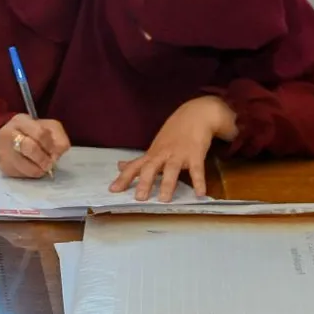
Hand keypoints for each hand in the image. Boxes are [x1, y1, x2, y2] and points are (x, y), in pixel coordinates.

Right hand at [0, 114, 70, 178]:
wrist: (10, 142)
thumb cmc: (33, 133)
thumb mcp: (49, 128)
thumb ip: (59, 138)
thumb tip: (57, 154)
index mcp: (21, 121)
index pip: (40, 133)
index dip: (51, 145)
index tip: (55, 152)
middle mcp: (8, 134)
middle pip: (31, 148)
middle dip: (44, 159)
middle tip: (50, 164)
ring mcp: (4, 151)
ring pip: (25, 166)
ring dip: (39, 169)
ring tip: (43, 168)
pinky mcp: (5, 166)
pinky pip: (22, 174)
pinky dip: (31, 174)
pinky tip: (33, 169)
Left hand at [110, 96, 236, 201]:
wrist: (195, 114)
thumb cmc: (173, 133)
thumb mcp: (154, 146)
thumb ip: (138, 160)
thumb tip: (119, 166)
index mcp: (153, 154)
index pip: (135, 166)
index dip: (124, 178)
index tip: (113, 190)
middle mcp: (163, 154)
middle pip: (151, 167)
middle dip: (145, 182)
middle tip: (140, 198)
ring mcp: (179, 154)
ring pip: (172, 169)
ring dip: (168, 184)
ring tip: (164, 199)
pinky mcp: (195, 154)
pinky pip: (197, 169)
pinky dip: (199, 181)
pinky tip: (200, 194)